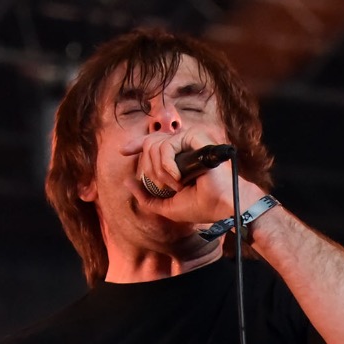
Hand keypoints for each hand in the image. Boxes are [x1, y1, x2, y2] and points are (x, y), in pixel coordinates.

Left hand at [120, 130, 264, 225]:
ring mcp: (189, 140)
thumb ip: (145, 196)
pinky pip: (167, 145)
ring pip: (155, 144)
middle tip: (165, 186)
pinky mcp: (195, 137)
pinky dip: (167, 165)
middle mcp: (182, 146)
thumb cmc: (200, 206)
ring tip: (176, 185)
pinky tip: (178, 178)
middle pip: (149, 143)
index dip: (136, 144)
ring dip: (160, 171)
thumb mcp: (165, 206)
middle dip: (150, 168)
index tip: (123, 151)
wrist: (220, 205)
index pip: (153, 143)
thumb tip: (127, 182)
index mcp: (177, 158)